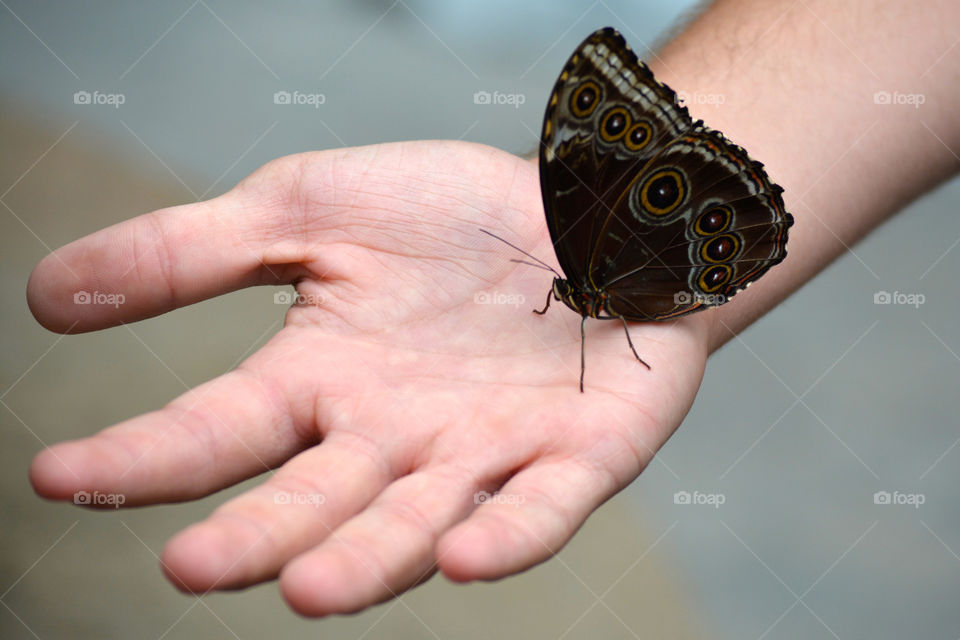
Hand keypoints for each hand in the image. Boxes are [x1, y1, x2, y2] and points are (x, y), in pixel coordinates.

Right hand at [27, 140, 710, 615]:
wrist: (579, 205)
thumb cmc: (450, 213)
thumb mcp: (309, 210)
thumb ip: (192, 251)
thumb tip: (49, 295)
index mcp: (322, 381)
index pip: (220, 430)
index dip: (145, 455)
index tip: (62, 475)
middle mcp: (391, 436)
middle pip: (312, 501)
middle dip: (254, 537)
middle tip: (190, 565)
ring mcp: (483, 452)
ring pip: (414, 524)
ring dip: (365, 560)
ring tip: (306, 586)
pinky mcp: (575, 455)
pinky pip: (537, 508)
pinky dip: (504, 537)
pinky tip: (462, 557)